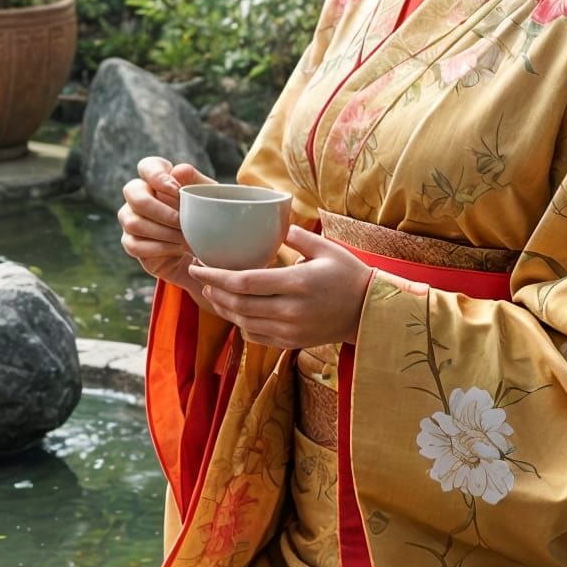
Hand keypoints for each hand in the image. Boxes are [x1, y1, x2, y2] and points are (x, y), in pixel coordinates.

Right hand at [118, 156, 215, 305]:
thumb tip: (177, 171)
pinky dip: (159, 248)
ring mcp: (132, 220)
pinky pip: (134, 245)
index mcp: (159, 180)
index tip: (176, 189)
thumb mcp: (210, 199)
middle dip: (158, 208)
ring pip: (132, 221)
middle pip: (131, 191)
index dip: (157, 175)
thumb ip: (196, 182)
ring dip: (162, 231)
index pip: (147, 166)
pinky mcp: (132, 243)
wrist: (207, 252)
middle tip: (180, 221)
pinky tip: (177, 249)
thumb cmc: (207, 219)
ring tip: (184, 239)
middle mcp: (139, 197)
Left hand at [187, 225, 372, 347]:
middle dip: (214, 290)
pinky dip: (240, 324)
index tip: (198, 265)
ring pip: (243, 322)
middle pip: (238, 305)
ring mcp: (290, 330)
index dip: (216, 275)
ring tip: (213, 291)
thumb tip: (275, 224)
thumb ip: (297, 237)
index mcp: (297, 283)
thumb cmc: (348, 274)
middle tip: (201, 276)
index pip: (245, 282)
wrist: (368, 312)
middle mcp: (291, 310)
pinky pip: (256, 336)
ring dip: (223, 308)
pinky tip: (236, 310)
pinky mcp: (291, 342)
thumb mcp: (326, 248)